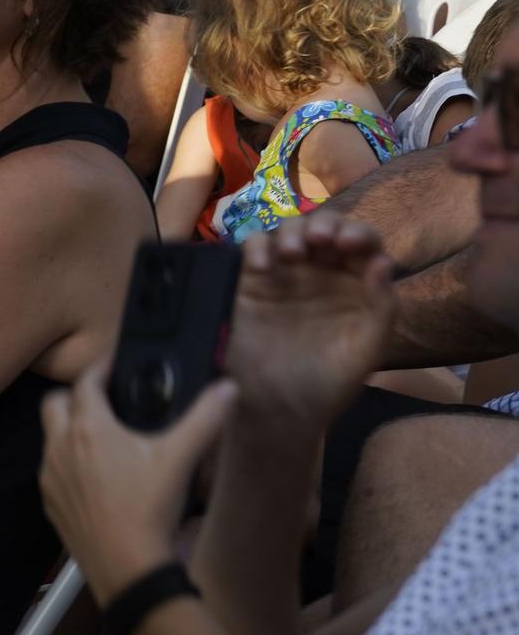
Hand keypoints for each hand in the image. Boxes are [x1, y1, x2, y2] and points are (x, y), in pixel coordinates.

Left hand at [40, 362, 237, 602]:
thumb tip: (227, 389)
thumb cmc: (150, 511)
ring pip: (49, 438)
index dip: (100, 369)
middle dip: (74, 396)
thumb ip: (205, 419)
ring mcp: (51, 476)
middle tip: (102, 400)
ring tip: (100, 437)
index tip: (113, 367)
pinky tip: (93, 476)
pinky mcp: (50, 503)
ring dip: (68, 430)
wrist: (128, 569)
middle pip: (55, 403)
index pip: (86, 382)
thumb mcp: (181, 459)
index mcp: (88, 428)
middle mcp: (60, 447)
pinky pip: (51, 471)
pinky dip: (67, 464)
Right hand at [225, 213, 398, 434]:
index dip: (359, 235)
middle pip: (325, 228)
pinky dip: (256, 246)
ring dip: (293, 232)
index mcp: (356, 284)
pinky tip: (263, 267)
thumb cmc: (329, 383)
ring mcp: (285, 273)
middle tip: (321, 241)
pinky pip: (252, 248)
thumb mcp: (366, 350)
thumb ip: (381, 308)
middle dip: (325, 225)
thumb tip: (383, 261)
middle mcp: (321, 272)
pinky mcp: (251, 281)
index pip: (363, 245)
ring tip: (293, 253)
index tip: (351, 244)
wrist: (279, 409)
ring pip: (289, 230)